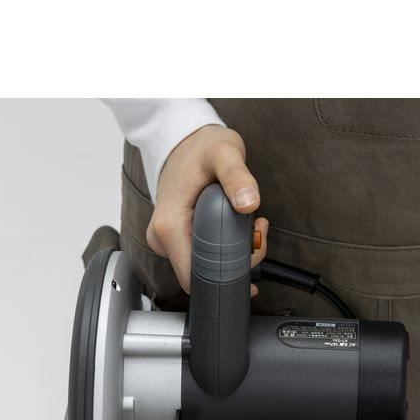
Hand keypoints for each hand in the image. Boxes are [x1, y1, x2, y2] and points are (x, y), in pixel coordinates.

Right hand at [146, 124, 268, 291]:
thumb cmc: (201, 148)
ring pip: (204, 268)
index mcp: (169, 227)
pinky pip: (202, 257)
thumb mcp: (223, 153)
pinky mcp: (176, 240)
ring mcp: (168, 241)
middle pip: (202, 276)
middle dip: (236, 263)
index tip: (251, 253)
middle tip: (256, 233)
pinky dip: (224, 249)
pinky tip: (237, 229)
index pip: (193, 278)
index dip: (226, 277)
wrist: (184, 142)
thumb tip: (249, 203)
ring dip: (234, 256)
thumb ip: (237, 176)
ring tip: (250, 226)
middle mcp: (162, 239)